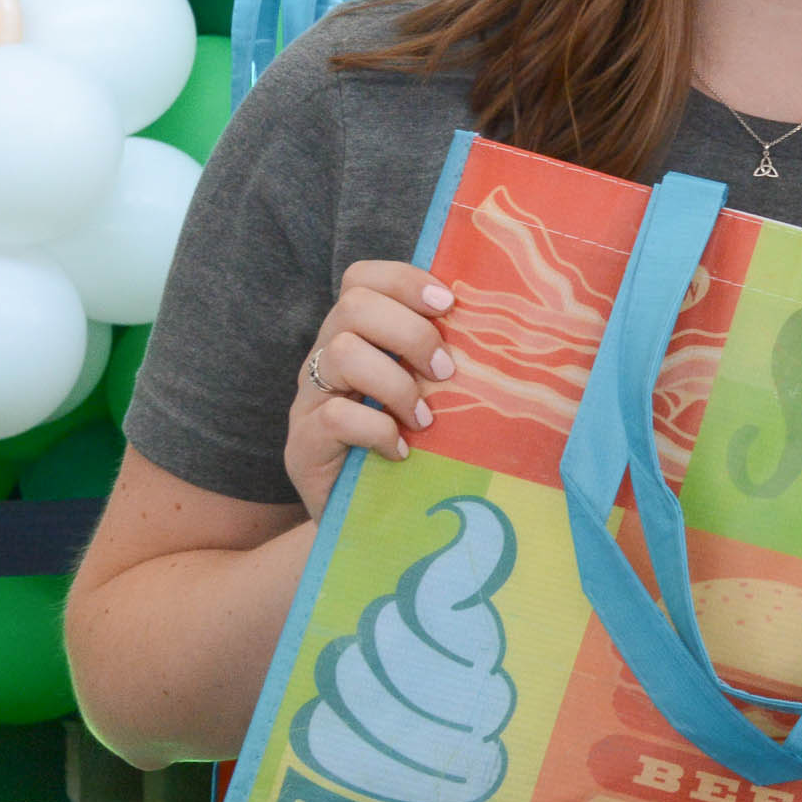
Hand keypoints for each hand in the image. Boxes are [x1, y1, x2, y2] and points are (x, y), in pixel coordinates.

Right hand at [285, 260, 456, 515]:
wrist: (365, 523)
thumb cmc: (406, 446)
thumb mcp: (426, 394)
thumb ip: (441, 358)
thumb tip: (500, 328)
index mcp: (353, 335)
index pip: (362, 278)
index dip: (404, 280)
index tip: (449, 304)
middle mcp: (323, 358)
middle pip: (352, 306)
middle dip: (409, 333)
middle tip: (444, 372)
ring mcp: (307, 400)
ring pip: (341, 354)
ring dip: (397, 384)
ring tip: (425, 420)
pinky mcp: (301, 445)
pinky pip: (334, 417)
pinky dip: (377, 431)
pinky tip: (401, 452)